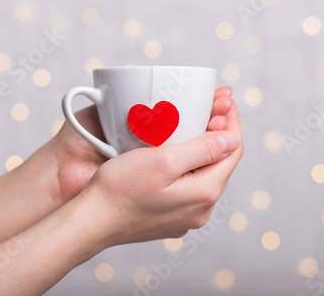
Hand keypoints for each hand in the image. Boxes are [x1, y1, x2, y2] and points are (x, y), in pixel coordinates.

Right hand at [77, 96, 242, 245]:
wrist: (91, 222)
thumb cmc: (120, 190)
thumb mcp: (165, 160)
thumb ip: (204, 149)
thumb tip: (232, 140)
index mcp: (204, 193)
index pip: (233, 150)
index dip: (230, 121)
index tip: (224, 100)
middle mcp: (200, 210)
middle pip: (219, 162)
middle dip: (216, 133)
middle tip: (208, 108)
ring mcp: (185, 217)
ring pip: (202, 174)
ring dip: (200, 149)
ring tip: (190, 126)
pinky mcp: (169, 218)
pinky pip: (186, 186)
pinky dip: (185, 166)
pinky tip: (172, 154)